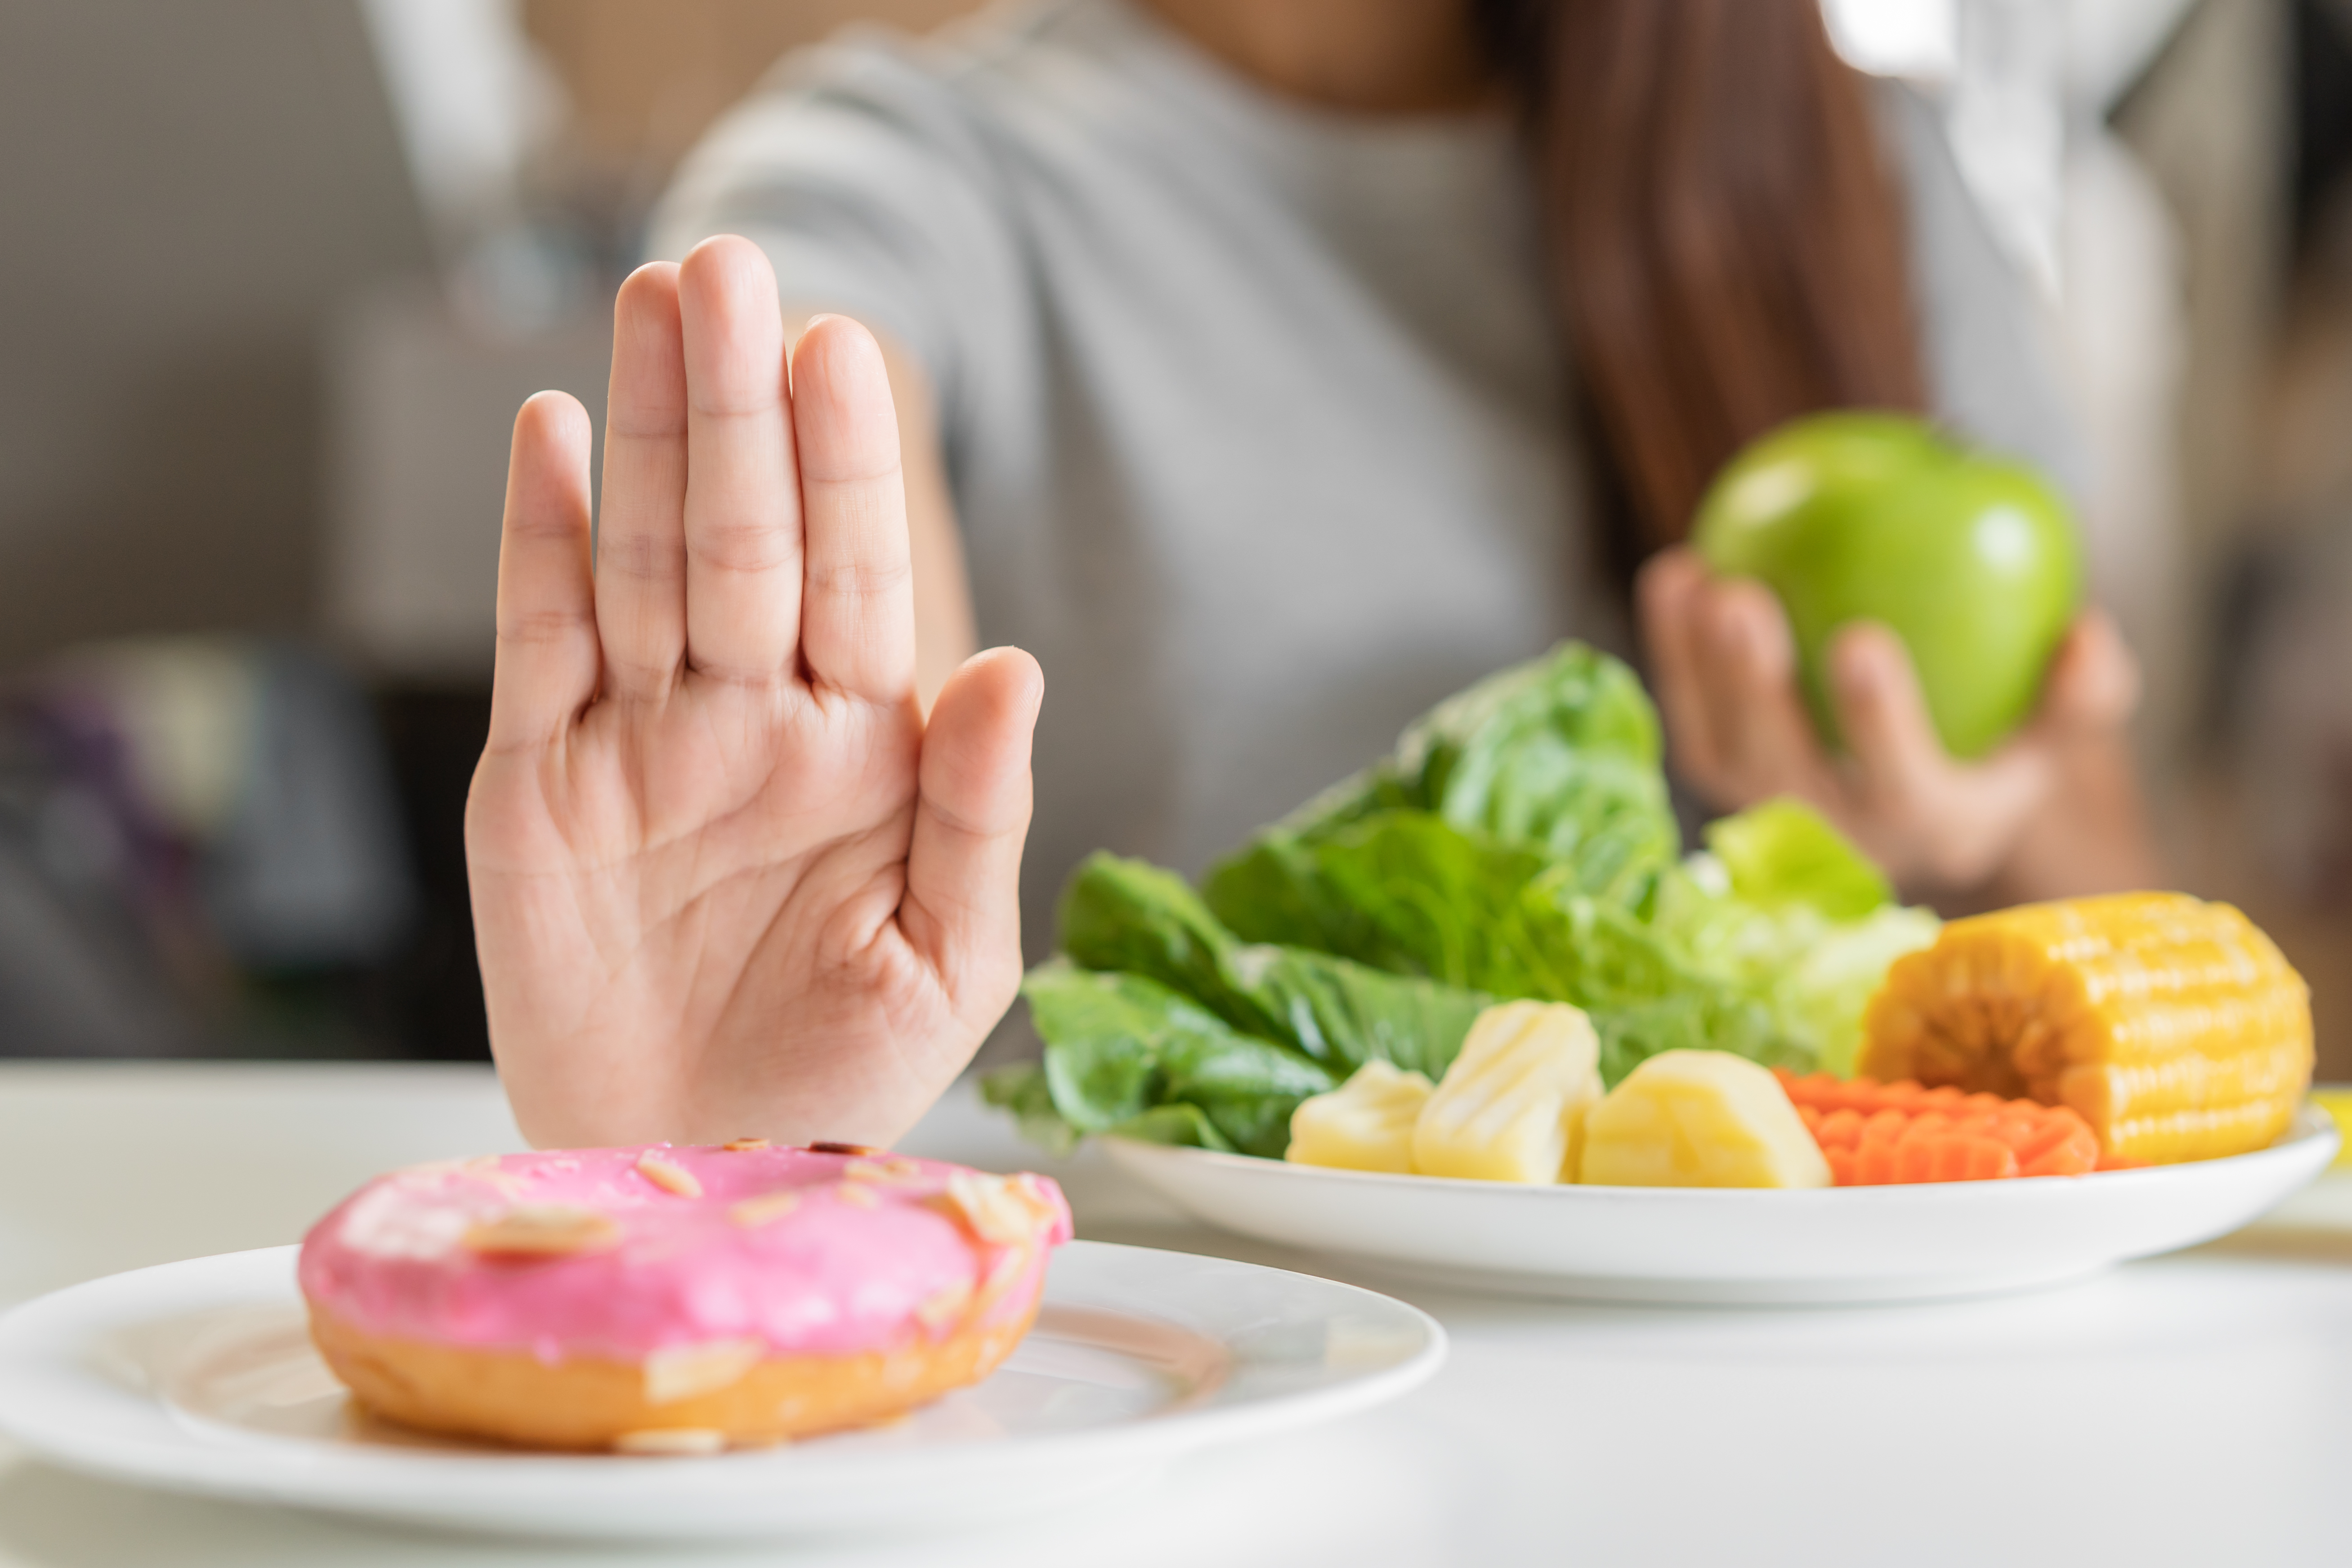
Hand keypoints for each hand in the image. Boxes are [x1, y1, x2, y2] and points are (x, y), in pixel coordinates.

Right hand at [465, 236, 1041, 1148]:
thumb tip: (1015, 667)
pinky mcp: (538, 784)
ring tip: (655, 304)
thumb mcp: (948, 961)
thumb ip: (979, 810)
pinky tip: (557, 435)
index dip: (845, 467)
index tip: (843, 352)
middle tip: (729, 268)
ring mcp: (641, 743)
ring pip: (642, 559)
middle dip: (737, 409)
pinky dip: (541, 541)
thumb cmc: (842, 1079)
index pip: (856, 578)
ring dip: (648, 434)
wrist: (699, 1172)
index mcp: (861, 753)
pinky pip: (540, 639)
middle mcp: (750, 723)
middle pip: (742, 538)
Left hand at [1637, 546, 2143, 896]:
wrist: (1930, 778)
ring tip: (1698, 577)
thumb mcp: (2061, 725)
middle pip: (1785, 774)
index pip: (1904, 787)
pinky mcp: (1724, 781)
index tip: (1860, 635)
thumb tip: (2086, 633)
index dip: (1879, 721)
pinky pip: (1690, 717)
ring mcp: (1774, 816)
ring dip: (1698, 668)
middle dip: (1755, 690)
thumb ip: (2085, 690)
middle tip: (1743, 598)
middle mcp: (1844, 840)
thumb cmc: (2005, 735)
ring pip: (1720, 752)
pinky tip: (1676, 572)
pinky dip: (1673, 651)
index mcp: (1935, 830)